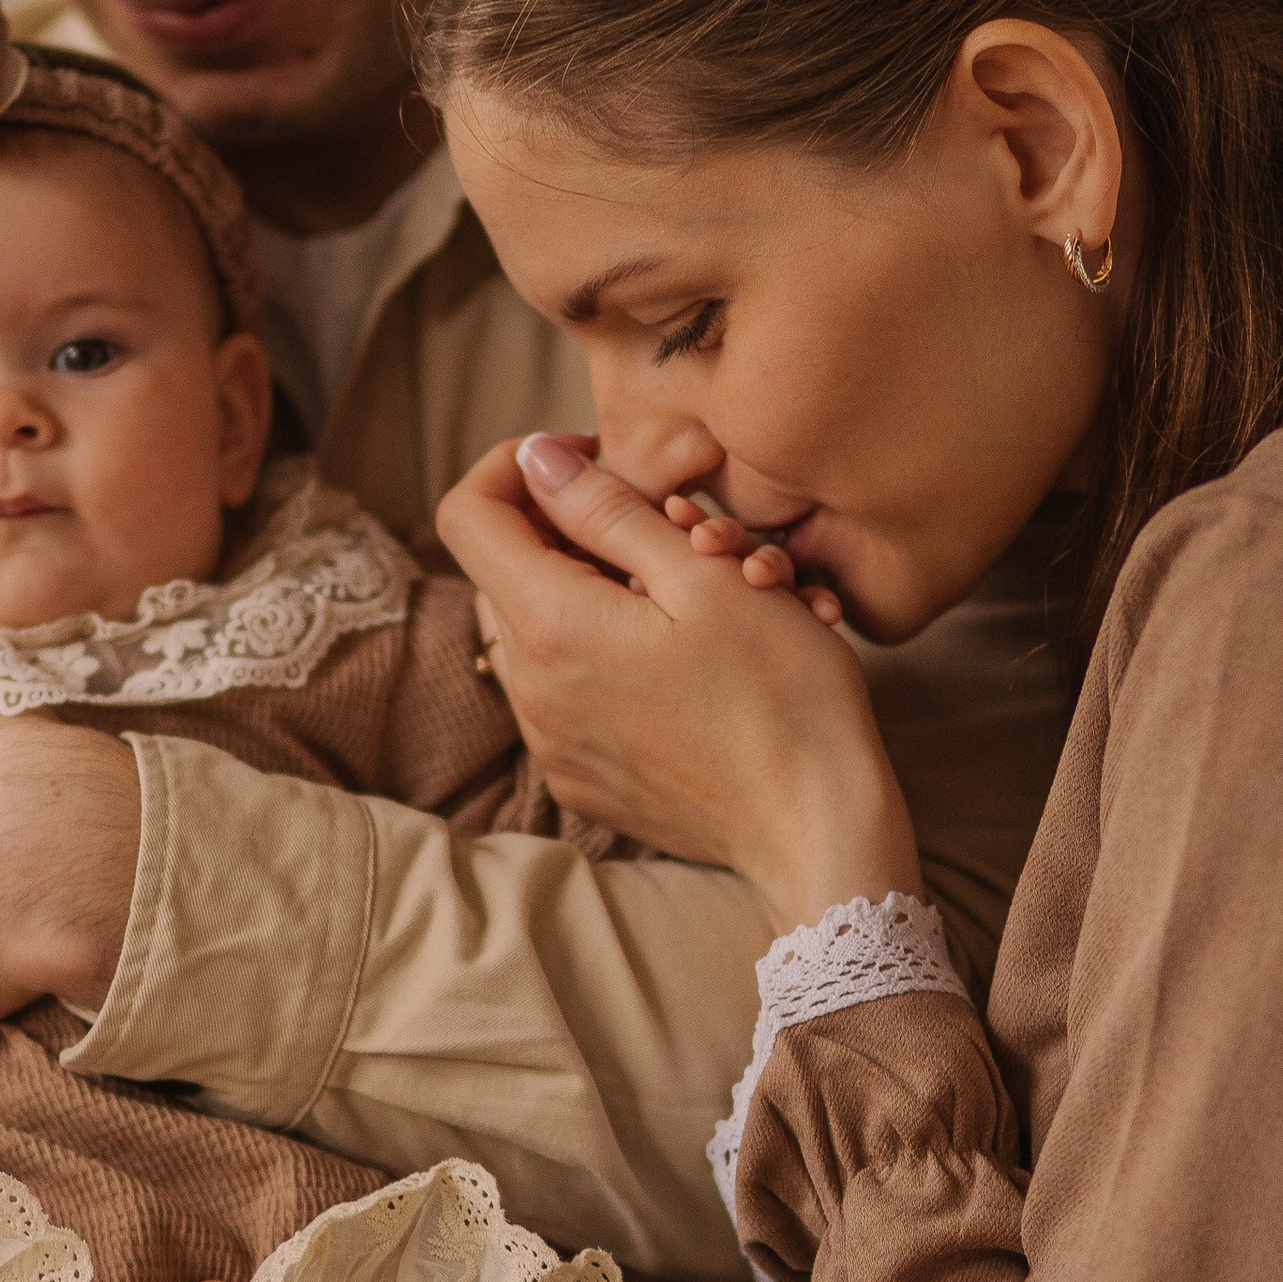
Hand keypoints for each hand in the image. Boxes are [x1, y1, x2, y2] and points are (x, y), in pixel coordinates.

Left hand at [436, 434, 920, 930]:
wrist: (815, 823)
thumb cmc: (778, 690)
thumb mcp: (701, 573)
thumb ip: (606, 509)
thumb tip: (535, 459)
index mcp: (550, 626)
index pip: (467, 514)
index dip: (517, 468)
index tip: (590, 464)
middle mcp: (528, 690)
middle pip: (503, 572)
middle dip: (567, 533)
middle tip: (662, 533)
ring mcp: (548, 742)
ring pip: (534, 631)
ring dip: (588, 594)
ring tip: (680, 597)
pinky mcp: (576, 778)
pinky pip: (559, 694)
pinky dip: (598, 658)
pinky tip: (673, 663)